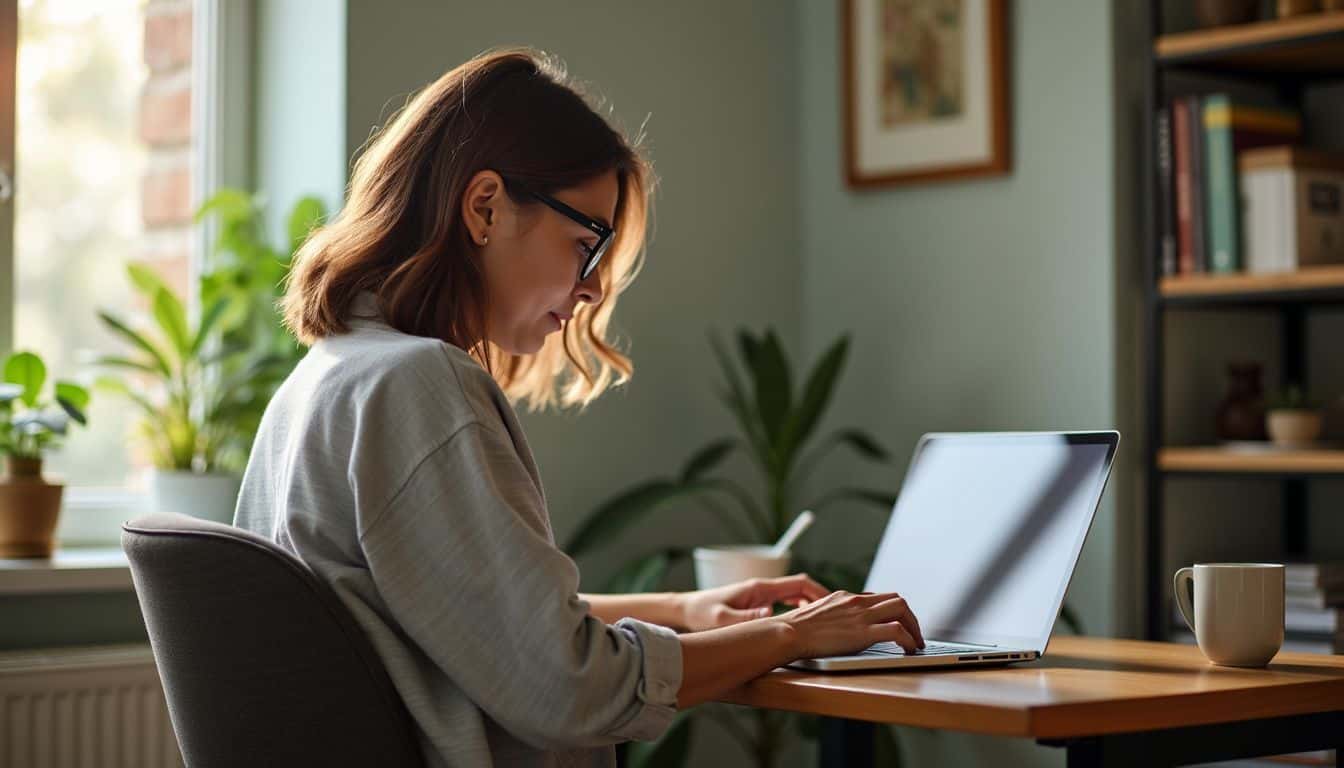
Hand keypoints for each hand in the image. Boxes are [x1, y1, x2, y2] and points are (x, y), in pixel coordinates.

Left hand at [679, 573, 829, 630]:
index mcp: (760, 588)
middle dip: (820, 599)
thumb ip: (745, 618)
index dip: (819, 592)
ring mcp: (760, 595)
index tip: (834, 604)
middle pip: (801, 588)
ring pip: (794, 596)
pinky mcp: (756, 603)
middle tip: (836, 616)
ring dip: (809, 605)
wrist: (685, 610)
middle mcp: (762, 589)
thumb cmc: (701, 613)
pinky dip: (797, 610)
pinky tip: (801, 626)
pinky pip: (784, 604)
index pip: (799, 583)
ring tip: (824, 622)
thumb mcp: (721, 619)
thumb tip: (769, 616)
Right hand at [777, 590, 924, 657]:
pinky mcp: (863, 633)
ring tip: (916, 643)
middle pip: (896, 599)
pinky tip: (909, 650)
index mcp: (845, 597)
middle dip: (910, 617)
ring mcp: (861, 616)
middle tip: (913, 634)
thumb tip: (833, 627)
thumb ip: (830, 617)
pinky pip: (897, 631)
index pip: (879, 597)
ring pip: (902, 609)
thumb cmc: (794, 629)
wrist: (788, 632)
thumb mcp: (815, 615)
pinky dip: (909, 640)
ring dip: (915, 627)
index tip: (897, 623)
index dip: (892, 611)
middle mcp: (857, 602)